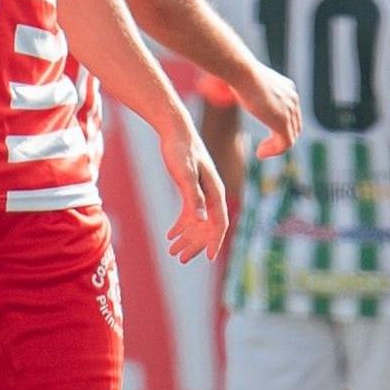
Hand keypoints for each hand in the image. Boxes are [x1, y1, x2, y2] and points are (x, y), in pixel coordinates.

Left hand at [158, 117, 227, 263]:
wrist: (175, 130)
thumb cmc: (181, 150)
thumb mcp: (186, 174)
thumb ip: (194, 196)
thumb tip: (201, 219)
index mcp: (215, 191)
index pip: (220, 222)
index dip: (216, 241)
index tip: (210, 258)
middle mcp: (212, 194)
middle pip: (207, 226)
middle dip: (196, 244)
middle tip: (181, 258)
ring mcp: (202, 192)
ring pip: (198, 222)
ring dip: (187, 237)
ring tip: (173, 251)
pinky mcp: (191, 188)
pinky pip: (189, 213)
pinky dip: (181, 225)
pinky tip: (170, 234)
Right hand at [233, 65, 300, 158]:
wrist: (243, 72)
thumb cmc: (238, 72)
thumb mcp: (246, 79)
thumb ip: (245, 86)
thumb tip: (228, 84)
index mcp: (287, 88)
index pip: (291, 113)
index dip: (280, 126)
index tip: (266, 132)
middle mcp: (292, 99)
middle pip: (294, 126)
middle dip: (280, 139)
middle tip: (264, 147)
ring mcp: (290, 111)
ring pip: (290, 137)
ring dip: (275, 147)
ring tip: (261, 153)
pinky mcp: (282, 122)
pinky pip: (285, 144)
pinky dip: (273, 151)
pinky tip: (260, 154)